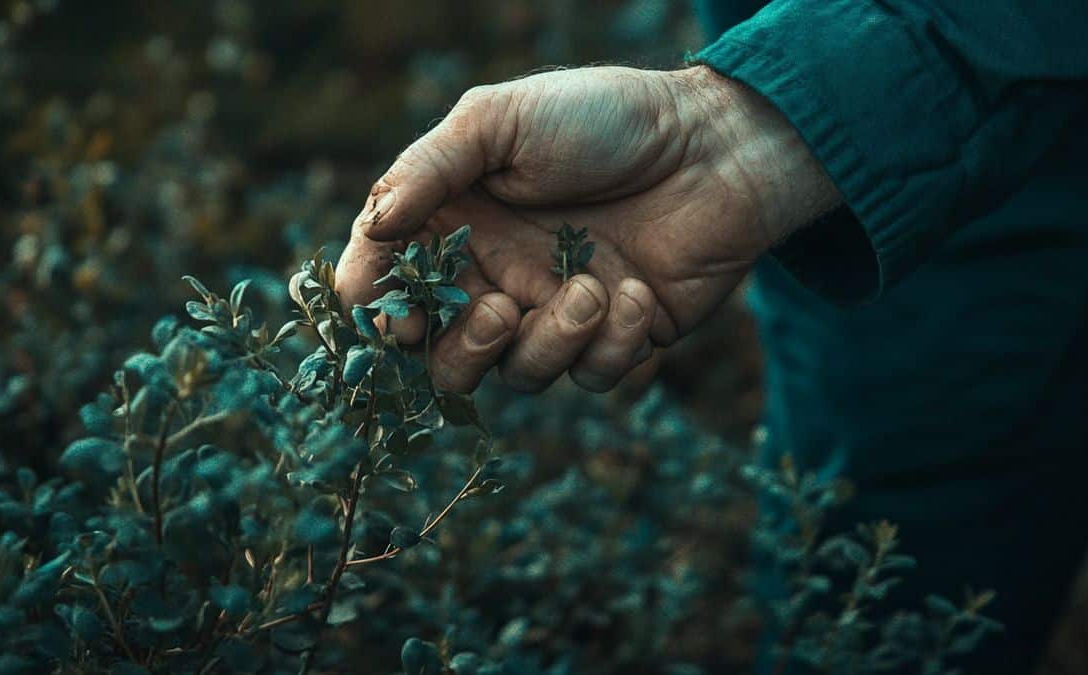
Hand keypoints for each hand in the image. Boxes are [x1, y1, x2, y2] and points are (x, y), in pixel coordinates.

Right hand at [335, 65, 838, 392]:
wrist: (714, 143)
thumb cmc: (604, 117)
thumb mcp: (501, 119)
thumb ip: (429, 169)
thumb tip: (373, 227)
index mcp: (455, 226)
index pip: (390, 287)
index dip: (384, 313)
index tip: (403, 315)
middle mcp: (495, 276)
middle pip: (446, 358)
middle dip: (464, 353)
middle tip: (500, 311)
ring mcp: (553, 312)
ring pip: (520, 376)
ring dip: (551, 342)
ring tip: (592, 288)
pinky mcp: (613, 338)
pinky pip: (592, 376)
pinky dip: (613, 343)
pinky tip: (640, 293)